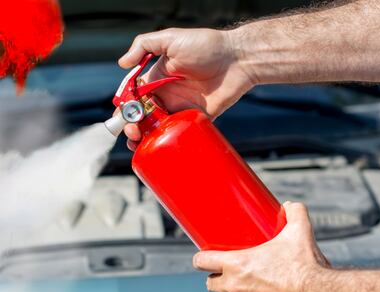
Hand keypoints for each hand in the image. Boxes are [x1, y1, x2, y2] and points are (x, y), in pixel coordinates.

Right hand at [117, 28, 254, 149]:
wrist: (237, 59)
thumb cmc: (205, 46)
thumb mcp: (171, 38)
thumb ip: (143, 45)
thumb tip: (121, 63)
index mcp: (157, 79)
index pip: (134, 98)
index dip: (125, 109)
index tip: (121, 118)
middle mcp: (167, 95)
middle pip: (143, 117)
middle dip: (132, 127)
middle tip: (133, 132)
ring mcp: (181, 108)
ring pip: (158, 128)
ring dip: (146, 138)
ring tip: (140, 144)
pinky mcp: (196, 119)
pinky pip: (180, 133)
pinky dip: (169, 141)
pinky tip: (162, 146)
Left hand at [193, 201, 330, 291]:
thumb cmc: (304, 265)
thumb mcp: (299, 231)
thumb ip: (294, 213)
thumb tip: (289, 205)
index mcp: (237, 264)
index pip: (202, 262)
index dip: (200, 258)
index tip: (204, 254)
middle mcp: (235, 287)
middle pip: (210, 283)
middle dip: (215, 276)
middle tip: (225, 268)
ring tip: (237, 283)